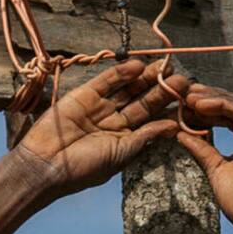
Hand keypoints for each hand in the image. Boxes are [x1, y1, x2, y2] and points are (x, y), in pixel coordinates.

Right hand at [18, 59, 187, 200]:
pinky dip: (120, 72)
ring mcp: (100, 106)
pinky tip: (137, 66)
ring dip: (145, 77)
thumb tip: (173, 126)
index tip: (187, 97)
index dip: (168, 107)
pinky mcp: (84, 95)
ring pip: (127, 88)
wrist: (46, 165)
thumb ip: (145, 136)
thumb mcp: (120, 154)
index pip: (152, 118)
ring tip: (164, 67)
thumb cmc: (84, 168)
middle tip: (181, 77)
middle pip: (142, 100)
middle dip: (161, 88)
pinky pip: (105, 81)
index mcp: (126, 137)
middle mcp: (115, 120)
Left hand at [176, 84, 232, 233]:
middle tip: (186, 92)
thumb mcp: (216, 170)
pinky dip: (220, 104)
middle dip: (211, 96)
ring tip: (189, 96)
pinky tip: (200, 105)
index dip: (212, 107)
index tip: (189, 104)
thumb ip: (203, 149)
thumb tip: (182, 134)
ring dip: (213, 97)